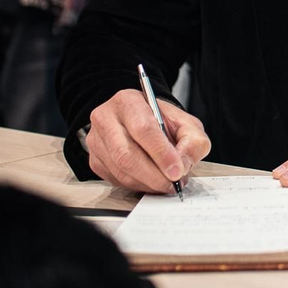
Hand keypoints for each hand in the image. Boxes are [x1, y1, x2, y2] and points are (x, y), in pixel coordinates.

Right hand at [86, 88, 210, 193]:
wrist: (143, 121)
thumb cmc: (163, 122)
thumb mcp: (186, 124)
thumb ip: (192, 142)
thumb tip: (182, 166)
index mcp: (128, 101)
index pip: (143, 128)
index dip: (161, 153)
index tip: (177, 171)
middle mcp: (106, 119)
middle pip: (126, 154)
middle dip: (154, 175)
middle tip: (173, 184)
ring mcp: (97, 141)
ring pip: (120, 170)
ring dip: (147, 183)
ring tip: (166, 183)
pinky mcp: (95, 160)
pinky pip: (115, 180)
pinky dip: (137, 185)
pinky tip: (151, 181)